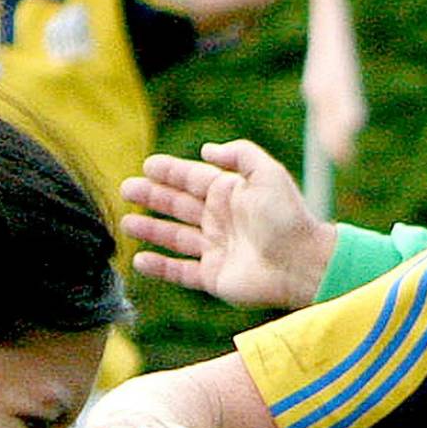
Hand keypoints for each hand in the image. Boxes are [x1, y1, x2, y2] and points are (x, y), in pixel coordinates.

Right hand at [121, 141, 333, 308]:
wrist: (300, 263)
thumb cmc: (287, 217)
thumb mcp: (267, 173)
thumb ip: (238, 154)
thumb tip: (206, 150)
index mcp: (230, 193)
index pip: (192, 178)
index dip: (169, 172)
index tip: (147, 166)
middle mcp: (220, 219)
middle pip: (178, 205)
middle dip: (152, 197)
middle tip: (126, 189)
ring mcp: (215, 249)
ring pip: (174, 237)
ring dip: (151, 229)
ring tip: (126, 222)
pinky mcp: (213, 277)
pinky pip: (180, 271)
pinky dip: (160, 267)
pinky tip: (140, 259)